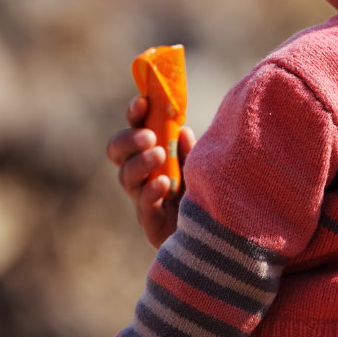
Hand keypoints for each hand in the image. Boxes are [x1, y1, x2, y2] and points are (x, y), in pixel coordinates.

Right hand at [106, 96, 195, 248]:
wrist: (219, 234)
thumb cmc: (207, 191)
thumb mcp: (201, 164)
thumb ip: (189, 149)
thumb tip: (181, 130)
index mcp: (154, 153)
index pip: (135, 129)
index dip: (135, 114)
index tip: (143, 102)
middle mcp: (143, 174)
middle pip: (117, 152)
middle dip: (129, 140)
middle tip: (148, 136)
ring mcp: (143, 198)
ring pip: (126, 177)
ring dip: (140, 163)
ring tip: (158, 154)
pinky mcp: (151, 223)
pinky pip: (143, 205)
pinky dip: (151, 191)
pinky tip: (163, 183)